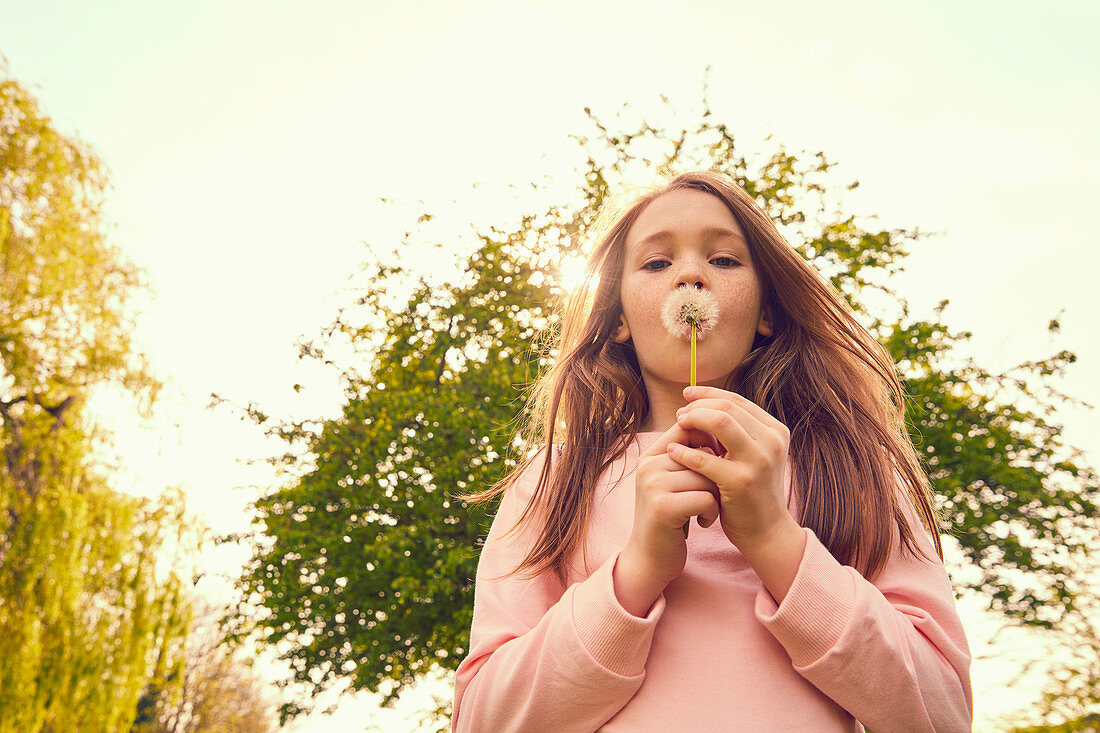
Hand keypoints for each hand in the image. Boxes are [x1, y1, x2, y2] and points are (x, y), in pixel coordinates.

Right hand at [615, 423, 720, 615]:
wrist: (650, 559)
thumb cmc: (672, 517)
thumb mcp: (675, 482)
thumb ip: (690, 457)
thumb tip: (724, 430)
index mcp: (651, 455)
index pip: (687, 428)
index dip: (710, 443)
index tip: (718, 465)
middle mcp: (648, 465)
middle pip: (701, 453)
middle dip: (715, 475)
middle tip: (713, 494)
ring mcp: (652, 485)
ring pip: (706, 476)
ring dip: (716, 496)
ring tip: (708, 509)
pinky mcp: (662, 507)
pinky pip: (705, 498)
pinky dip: (712, 511)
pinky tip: (704, 521)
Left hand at [669, 385, 795, 552]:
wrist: (767, 532)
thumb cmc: (753, 492)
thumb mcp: (753, 456)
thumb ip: (737, 432)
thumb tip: (700, 404)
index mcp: (775, 432)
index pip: (738, 401)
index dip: (709, 394)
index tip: (687, 394)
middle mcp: (772, 442)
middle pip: (727, 408)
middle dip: (698, 407)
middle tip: (679, 414)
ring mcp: (759, 461)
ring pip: (720, 422)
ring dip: (693, 420)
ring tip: (677, 426)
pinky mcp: (741, 482)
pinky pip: (705, 458)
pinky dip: (685, 452)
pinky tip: (672, 452)